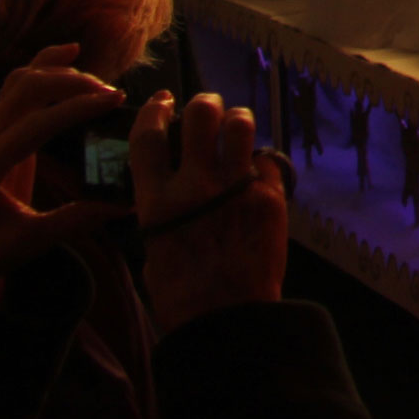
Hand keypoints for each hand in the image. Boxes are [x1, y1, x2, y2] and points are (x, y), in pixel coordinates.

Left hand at [0, 49, 125, 294]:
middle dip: (71, 83)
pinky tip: (72, 52)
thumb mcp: (31, 241)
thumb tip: (127, 202)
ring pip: (20, 81)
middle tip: (113, 95)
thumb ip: (76, 220)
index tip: (114, 101)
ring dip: (60, 73)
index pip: (32, 125)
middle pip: (24, 89)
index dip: (74, 109)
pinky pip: (16, 86)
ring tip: (99, 85)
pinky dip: (44, 64)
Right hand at [129, 90, 289, 336]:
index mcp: (157, 201)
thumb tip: (167, 188)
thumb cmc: (182, 293)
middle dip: (203, 104)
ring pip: (240, 125)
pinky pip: (267, 160)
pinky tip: (257, 173)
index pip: (148, 137)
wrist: (228, 318)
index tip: (160, 100)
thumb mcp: (153, 248)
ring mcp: (236, 187)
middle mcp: (195, 186)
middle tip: (206, 108)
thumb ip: (161, 210)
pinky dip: (261, 161)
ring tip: (235, 127)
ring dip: (236, 120)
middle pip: (200, 115)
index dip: (153, 111)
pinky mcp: (270, 196)